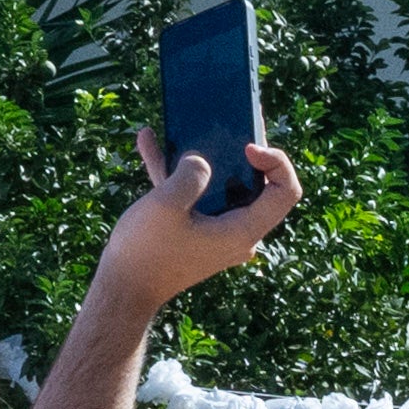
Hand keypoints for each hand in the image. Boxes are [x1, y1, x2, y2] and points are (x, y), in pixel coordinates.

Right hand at [92, 130, 306, 310]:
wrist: (122, 289)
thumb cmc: (145, 251)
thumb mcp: (166, 204)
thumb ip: (190, 174)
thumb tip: (200, 162)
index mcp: (243, 230)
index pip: (286, 192)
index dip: (276, 160)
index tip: (247, 145)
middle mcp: (239, 233)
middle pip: (256, 184)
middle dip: (240, 149)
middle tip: (230, 119)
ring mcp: (218, 233)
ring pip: (222, 186)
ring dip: (202, 155)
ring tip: (186, 119)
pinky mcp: (197, 231)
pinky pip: (195, 197)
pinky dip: (177, 173)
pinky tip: (150, 141)